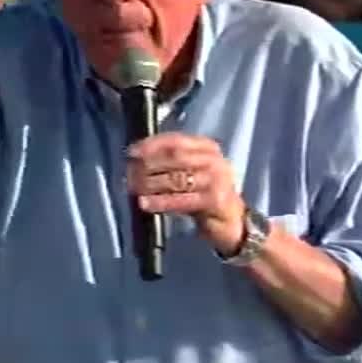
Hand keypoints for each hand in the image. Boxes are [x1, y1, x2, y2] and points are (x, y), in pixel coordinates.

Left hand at [126, 133, 245, 255]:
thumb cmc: (205, 194)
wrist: (232, 222)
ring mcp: (217, 180)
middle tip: (129, 174)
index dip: (151, 144)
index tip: (131, 152)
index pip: (176, 140)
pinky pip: (180, 200)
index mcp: (208, 147)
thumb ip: (171, 163)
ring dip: (150, 183)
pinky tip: (144, 204)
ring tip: (133, 189)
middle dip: (148, 164)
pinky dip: (160, 202)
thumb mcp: (192, 172)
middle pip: (175, 157)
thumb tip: (136, 159)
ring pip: (176, 178)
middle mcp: (215, 160)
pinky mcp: (215, 201)